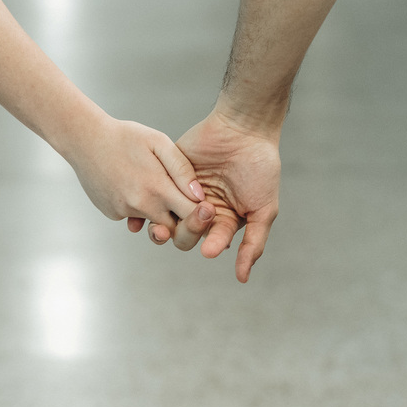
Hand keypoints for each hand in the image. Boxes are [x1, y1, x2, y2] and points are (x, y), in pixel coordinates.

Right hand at [65, 115, 211, 238]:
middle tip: (183, 202)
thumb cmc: (125, 136)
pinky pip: (134, 216)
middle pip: (174, 228)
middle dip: (182, 221)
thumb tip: (199, 196)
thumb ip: (182, 169)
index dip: (202, 213)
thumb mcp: (159, 142)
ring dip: (159, 212)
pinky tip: (131, 183)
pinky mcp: (112, 213)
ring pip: (153, 222)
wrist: (84, 139)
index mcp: (158, 188)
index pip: (191, 215)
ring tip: (153, 185)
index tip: (206, 206)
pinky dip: (138, 206)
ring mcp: (124, 211)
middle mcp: (141, 205)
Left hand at [151, 110, 280, 282]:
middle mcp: (201, 210)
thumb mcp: (263, 209)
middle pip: (184, 236)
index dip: (210, 242)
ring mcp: (181, 193)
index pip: (210, 242)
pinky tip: (143, 214)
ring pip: (164, 220)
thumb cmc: (259, 168)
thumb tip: (242, 278)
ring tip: (161, 227)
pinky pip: (152, 195)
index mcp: (223, 220)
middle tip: (201, 212)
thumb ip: (253, 244)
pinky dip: (145, 207)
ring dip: (162, 226)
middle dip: (189, 231)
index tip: (212, 243)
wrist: (243, 128)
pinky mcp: (167, 175)